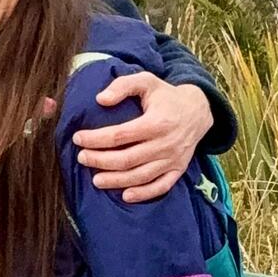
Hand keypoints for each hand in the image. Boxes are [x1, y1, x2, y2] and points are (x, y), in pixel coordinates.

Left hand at [74, 75, 212, 202]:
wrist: (199, 110)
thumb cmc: (167, 96)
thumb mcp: (147, 81)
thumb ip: (123, 85)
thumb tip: (101, 99)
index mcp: (157, 122)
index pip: (120, 135)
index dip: (96, 138)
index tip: (78, 138)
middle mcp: (166, 143)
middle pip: (127, 159)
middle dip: (100, 160)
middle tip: (82, 158)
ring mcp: (173, 159)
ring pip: (140, 176)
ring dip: (116, 181)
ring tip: (95, 180)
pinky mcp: (178, 169)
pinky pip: (161, 186)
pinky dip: (144, 194)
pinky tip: (125, 195)